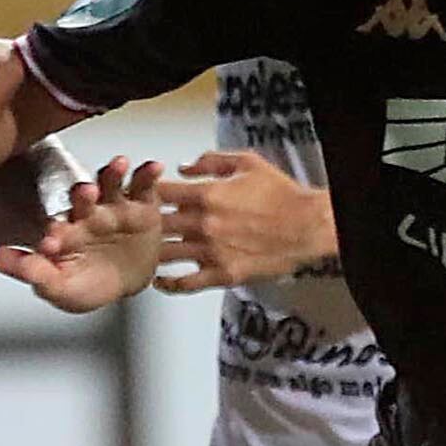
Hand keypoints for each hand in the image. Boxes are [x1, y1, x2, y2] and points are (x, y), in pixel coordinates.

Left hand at [0, 157, 165, 311]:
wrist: (128, 282)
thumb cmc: (89, 284)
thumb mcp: (61, 288)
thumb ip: (32, 273)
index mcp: (64, 231)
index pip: (55, 227)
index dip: (54, 233)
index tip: (52, 242)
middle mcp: (86, 213)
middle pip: (82, 197)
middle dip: (83, 195)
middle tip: (85, 193)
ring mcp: (113, 206)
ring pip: (111, 183)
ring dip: (113, 173)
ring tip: (118, 166)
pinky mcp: (141, 204)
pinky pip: (144, 185)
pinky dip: (148, 174)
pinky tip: (153, 167)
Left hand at [150, 149, 329, 292]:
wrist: (308, 226)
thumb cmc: (281, 195)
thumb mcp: (247, 162)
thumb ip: (211, 161)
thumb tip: (183, 168)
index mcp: (207, 195)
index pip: (159, 193)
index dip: (146, 194)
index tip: (142, 197)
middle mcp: (204, 224)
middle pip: (156, 225)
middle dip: (143, 225)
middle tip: (138, 226)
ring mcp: (212, 252)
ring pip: (164, 255)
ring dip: (151, 253)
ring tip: (144, 252)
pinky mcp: (223, 274)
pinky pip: (185, 283)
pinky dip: (168, 283)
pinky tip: (160, 280)